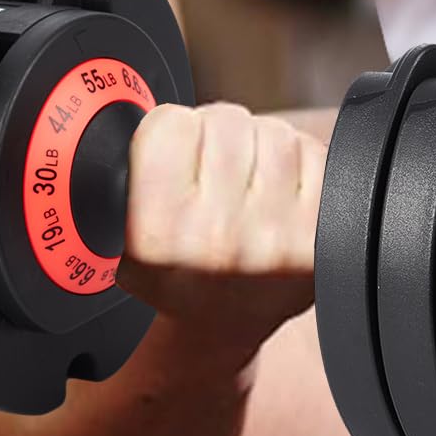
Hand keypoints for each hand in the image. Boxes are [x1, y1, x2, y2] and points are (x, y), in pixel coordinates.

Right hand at [117, 102, 326, 355]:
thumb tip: (145, 111)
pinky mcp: (319, 238)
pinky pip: (314, 155)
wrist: (221, 324)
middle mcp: (217, 240)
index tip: (172, 156)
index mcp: (158, 236)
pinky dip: (300, 164)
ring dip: (260, 147)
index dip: (170, 132)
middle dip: (218, 136)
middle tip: (212, 174)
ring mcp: (275, 240)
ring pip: (274, 132)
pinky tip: (279, 196)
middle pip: (227, 120)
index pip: (171, 125)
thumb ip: (122, 174)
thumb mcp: (117, 233)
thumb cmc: (174, 271)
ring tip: (245, 185)